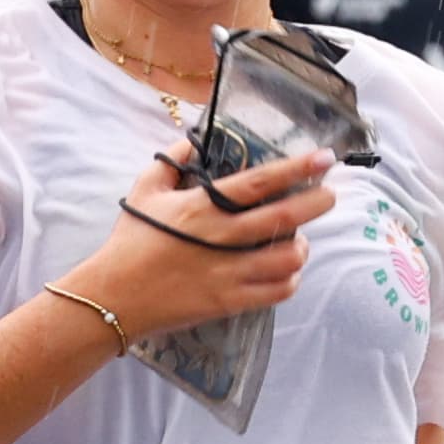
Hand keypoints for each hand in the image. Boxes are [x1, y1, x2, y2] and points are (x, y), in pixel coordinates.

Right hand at [78, 137, 333, 336]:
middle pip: (283, 218)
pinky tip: (288, 272)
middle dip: (316, 203)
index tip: (323, 158)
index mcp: (202, 207)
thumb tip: (190, 141)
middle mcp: (220, 238)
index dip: (296, 169)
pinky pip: (276, 292)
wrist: (113, 296)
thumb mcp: (145, 191)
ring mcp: (227, 273)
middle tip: (330, 195)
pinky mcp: (229, 302)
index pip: (259, 182)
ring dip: (303, 247)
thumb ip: (170, 162)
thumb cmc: (130, 241)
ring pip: (287, 259)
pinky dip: (290, 280)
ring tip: (302, 240)